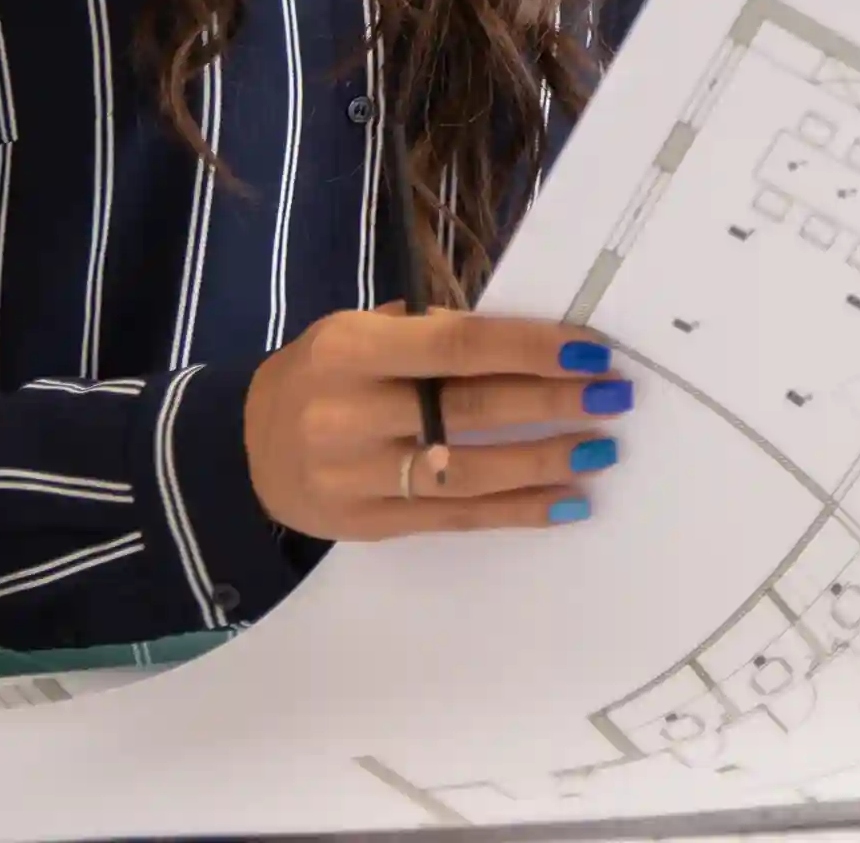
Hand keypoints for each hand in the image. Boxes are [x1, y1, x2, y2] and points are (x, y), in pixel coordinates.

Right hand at [243, 308, 633, 540]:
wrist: (245, 450)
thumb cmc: (324, 374)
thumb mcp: (359, 333)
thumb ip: (433, 334)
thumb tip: (533, 339)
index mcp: (351, 349)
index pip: (459, 346)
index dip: (532, 349)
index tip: (592, 352)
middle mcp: (350, 413)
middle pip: (470, 409)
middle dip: (553, 403)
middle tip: (615, 396)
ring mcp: (357, 477)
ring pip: (470, 472)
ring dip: (545, 461)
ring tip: (601, 449)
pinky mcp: (370, 526)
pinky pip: (457, 518)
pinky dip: (518, 511)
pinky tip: (567, 502)